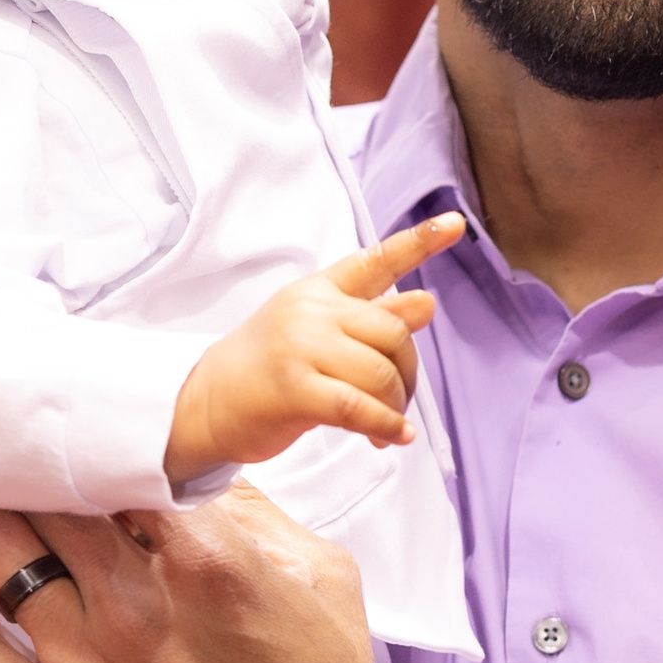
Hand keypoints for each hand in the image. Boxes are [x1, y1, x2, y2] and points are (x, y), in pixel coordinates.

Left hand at [0, 492, 538, 662]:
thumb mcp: (322, 576)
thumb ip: (253, 510)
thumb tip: (188, 462)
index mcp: (210, 557)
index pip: (119, 459)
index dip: (110, 452)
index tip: (113, 460)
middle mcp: (138, 607)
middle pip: (47, 493)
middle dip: (55, 483)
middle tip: (64, 495)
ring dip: (7, 534)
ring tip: (25, 542)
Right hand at [164, 213, 464, 482]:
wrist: (205, 402)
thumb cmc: (266, 368)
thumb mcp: (317, 331)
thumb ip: (370, 318)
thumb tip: (427, 303)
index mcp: (319, 289)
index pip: (376, 260)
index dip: (420, 241)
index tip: (457, 224)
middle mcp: (311, 310)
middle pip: (393, 332)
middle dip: (408, 373)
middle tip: (399, 400)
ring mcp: (300, 347)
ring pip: (380, 372)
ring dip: (396, 405)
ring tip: (389, 424)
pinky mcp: (294, 389)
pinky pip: (359, 406)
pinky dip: (384, 426)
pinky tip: (392, 438)